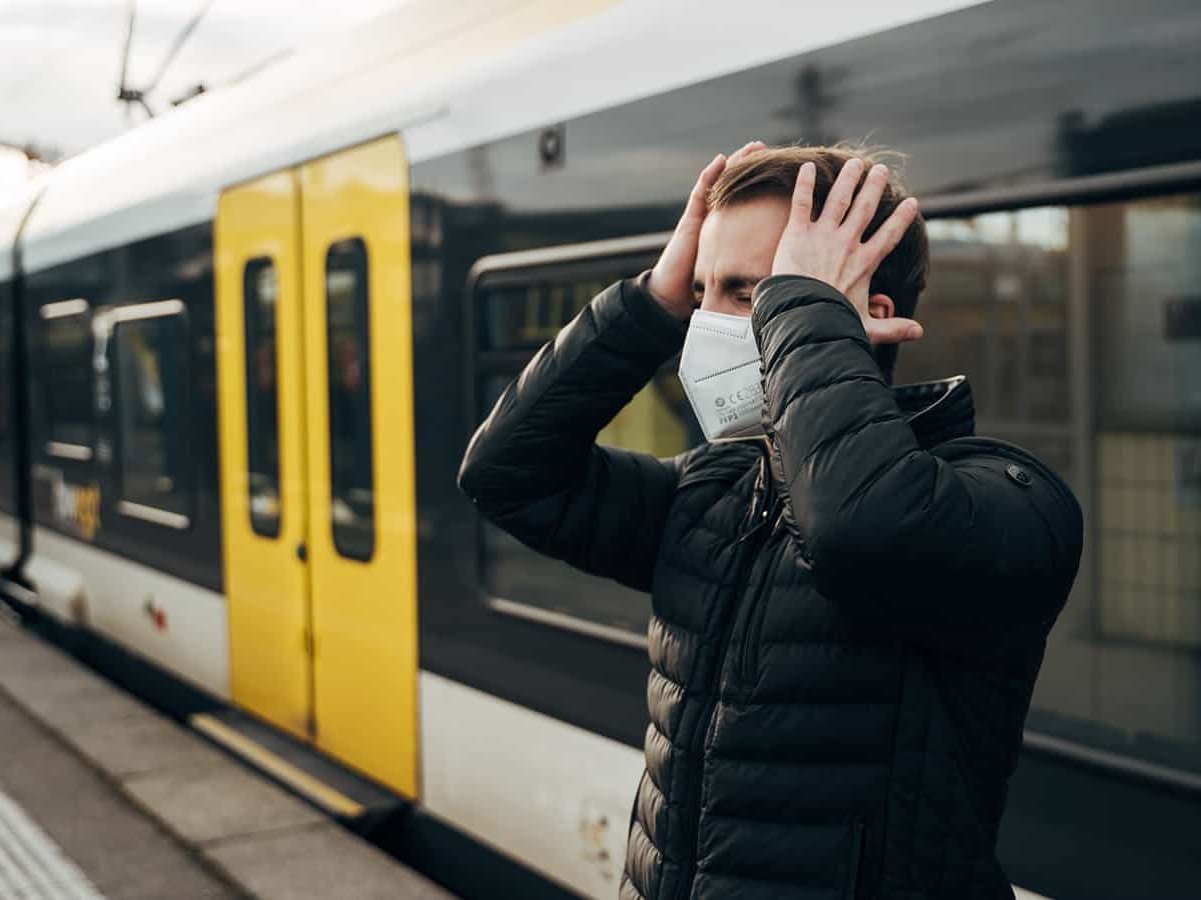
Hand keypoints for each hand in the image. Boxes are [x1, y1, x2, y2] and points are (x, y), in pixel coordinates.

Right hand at [648, 141, 765, 318]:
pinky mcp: (690, 218)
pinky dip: (710, 174)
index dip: (756, 181)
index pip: (743, 198)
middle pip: (732, 184)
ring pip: (719, 182)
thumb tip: (778, 271)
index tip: (775, 167)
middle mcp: (713, 218)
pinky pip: (701, 191)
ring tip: (751, 147)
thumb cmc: (702, 288)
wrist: (674, 293)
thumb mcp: (734, 274)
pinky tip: (721, 160)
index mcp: (725, 228)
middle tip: (765, 148)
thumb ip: (751, 267)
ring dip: (734, 162)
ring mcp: (700, 215)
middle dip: (748, 164)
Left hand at [770, 158, 922, 344]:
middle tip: (880, 169)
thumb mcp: (866, 327)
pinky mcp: (797, 233)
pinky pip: (802, 202)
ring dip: (848, 179)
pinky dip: (803, 183)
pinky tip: (806, 166)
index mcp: (865, 262)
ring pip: (839, 198)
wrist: (799, 315)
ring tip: (855, 163)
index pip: (889, 235)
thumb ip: (893, 327)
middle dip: (874, 187)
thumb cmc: (831, 323)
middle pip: (865, 208)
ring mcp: (822, 235)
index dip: (901, 219)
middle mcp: (846, 243)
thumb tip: (919, 333)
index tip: (911, 203)